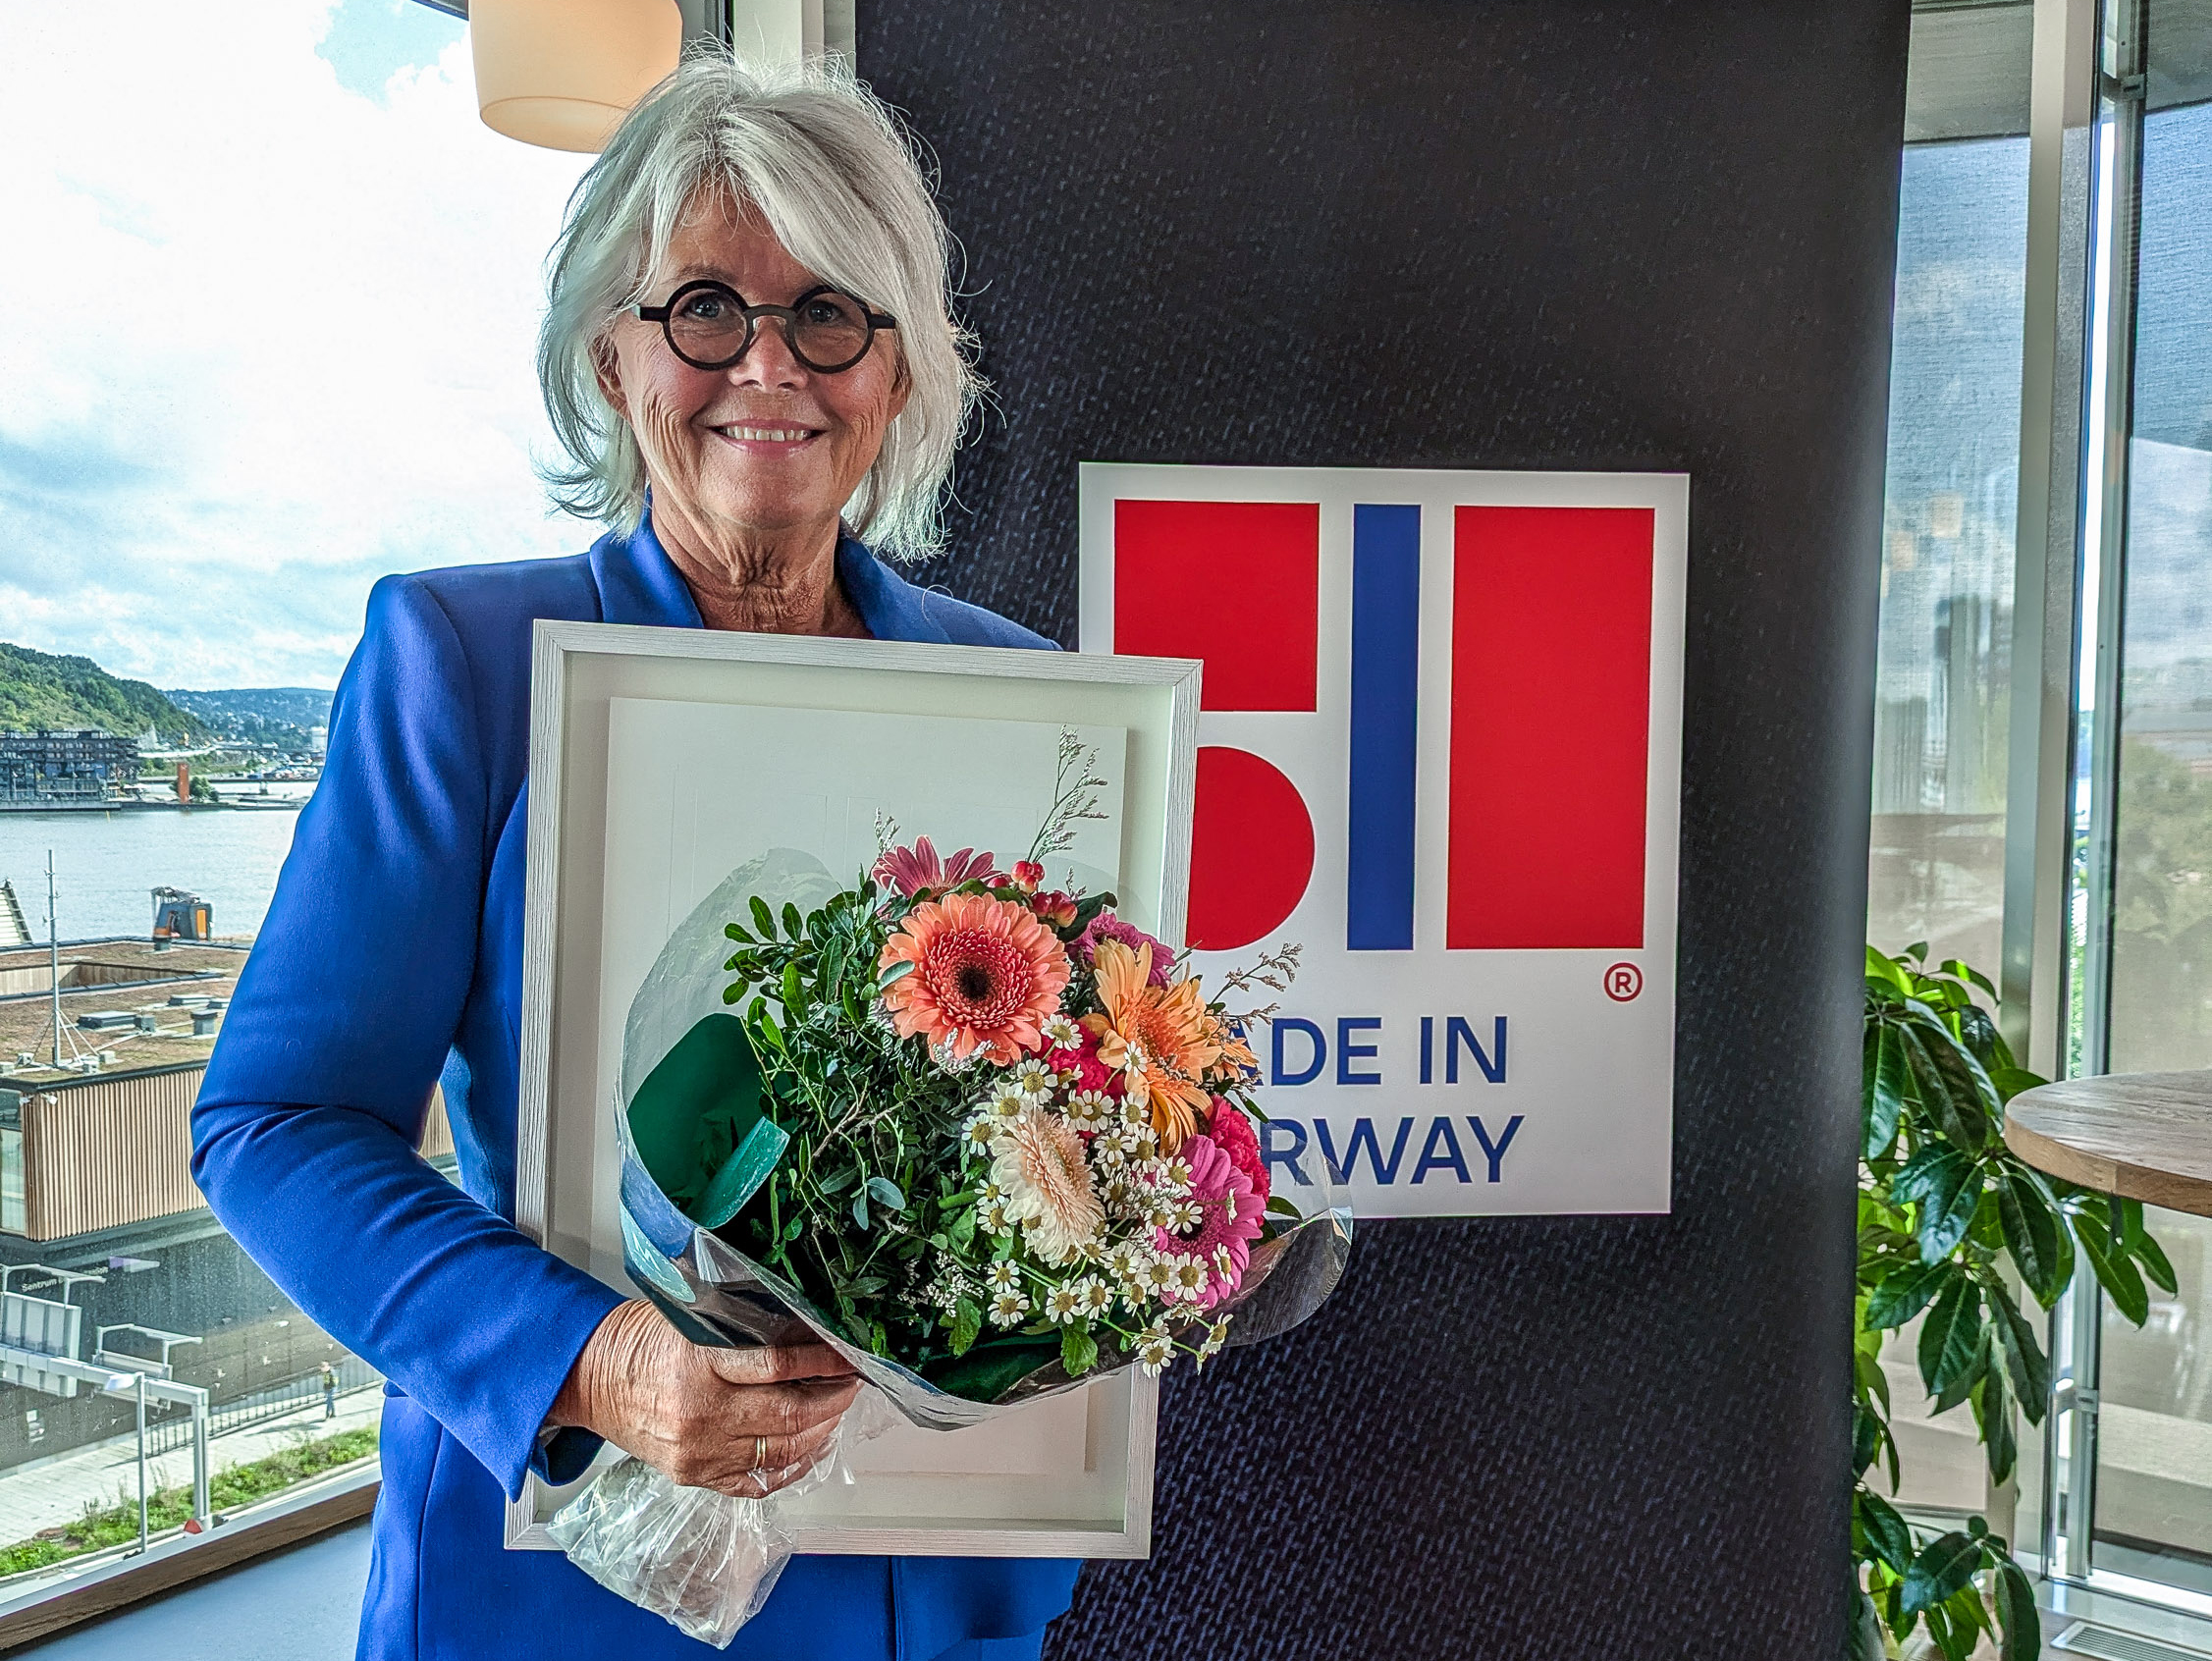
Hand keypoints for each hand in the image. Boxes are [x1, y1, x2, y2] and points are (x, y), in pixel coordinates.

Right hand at [548, 1300, 860, 1496]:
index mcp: (699, 1365)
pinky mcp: (695, 1475)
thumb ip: (742, 1325)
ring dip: (820, 1430)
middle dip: (832, 1398)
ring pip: (781, 1451)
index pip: (779, 1366)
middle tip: (851, 1383)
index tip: (847, 1355)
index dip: (823, 1362)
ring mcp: (699, 1452)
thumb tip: (804, 1328)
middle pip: (788, 1415)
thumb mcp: (689, 1316)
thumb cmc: (638, 1342)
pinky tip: (810, 1446)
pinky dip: (793, 1466)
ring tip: (835, 1410)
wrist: (590, 1380)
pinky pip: (758, 1483)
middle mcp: (701, 1414)